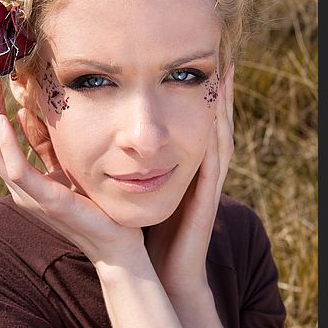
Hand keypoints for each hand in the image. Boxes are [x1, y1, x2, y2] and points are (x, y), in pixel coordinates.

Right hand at [0, 64, 143, 266]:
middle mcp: (20, 188)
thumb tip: (23, 114)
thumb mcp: (65, 167)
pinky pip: (19, 170)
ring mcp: (31, 196)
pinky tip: (3, 118)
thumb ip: (43, 145)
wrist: (115, 241)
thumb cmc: (93, 205)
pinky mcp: (48, 201)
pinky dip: (7, 144)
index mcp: (24, 180)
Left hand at [145, 65, 234, 297]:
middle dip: (218, 91)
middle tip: (222, 54)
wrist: (161, 273)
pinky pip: (214, 165)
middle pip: (212, 124)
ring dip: (224, 107)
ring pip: (219, 138)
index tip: (195, 62)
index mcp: (183, 168)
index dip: (195, 94)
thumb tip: (102, 141)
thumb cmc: (148, 234)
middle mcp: (199, 172)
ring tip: (226, 74)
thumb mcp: (137, 192)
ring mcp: (205, 186)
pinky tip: (217, 115)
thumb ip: (127, 167)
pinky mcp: (205, 201)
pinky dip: (218, 138)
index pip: (192, 123)